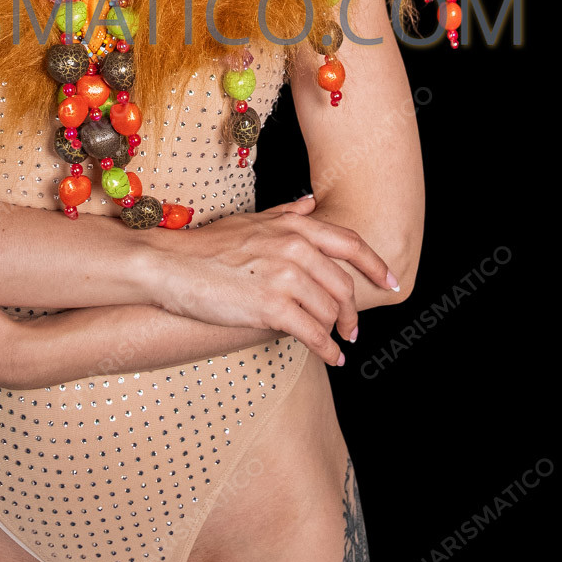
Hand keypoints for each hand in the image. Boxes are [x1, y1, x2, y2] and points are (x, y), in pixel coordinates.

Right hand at [155, 195, 399, 367]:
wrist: (169, 265)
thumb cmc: (206, 245)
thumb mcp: (250, 220)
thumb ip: (285, 213)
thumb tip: (309, 203)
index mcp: (292, 226)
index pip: (350, 243)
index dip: (376, 265)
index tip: (392, 282)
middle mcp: (294, 247)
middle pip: (344, 284)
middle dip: (353, 311)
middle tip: (353, 328)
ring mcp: (284, 277)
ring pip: (330, 311)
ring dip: (336, 332)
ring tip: (333, 342)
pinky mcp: (271, 307)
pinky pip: (314, 334)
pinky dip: (328, 350)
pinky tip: (331, 358)